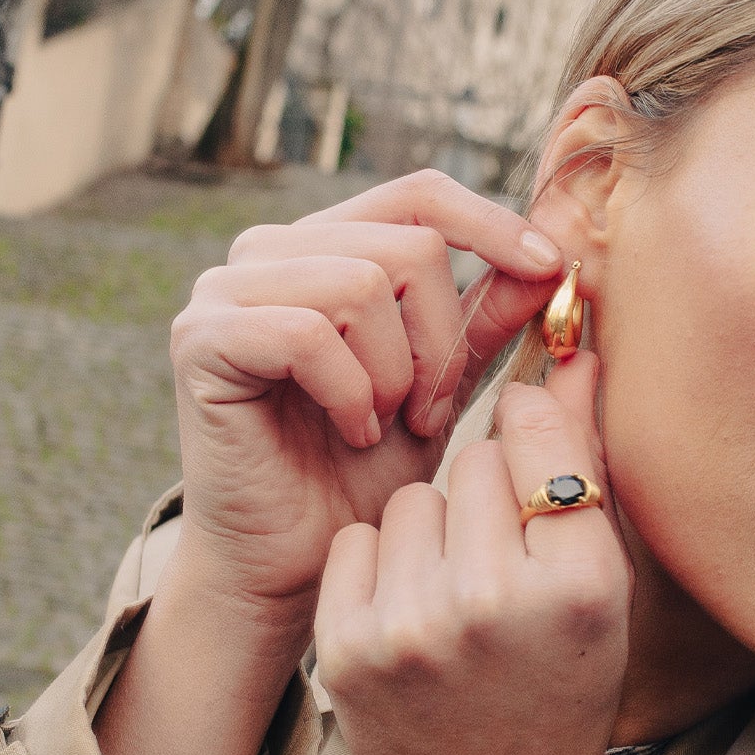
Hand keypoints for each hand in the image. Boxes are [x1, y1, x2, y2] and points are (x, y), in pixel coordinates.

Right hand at [166, 169, 563, 633]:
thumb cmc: (365, 477)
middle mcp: (270, 252)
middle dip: (443, 339)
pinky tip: (353, 433)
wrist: (298, 561)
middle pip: (406, 243)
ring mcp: (226, 290)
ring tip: (388, 425)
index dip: (491, 223)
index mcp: (328, 247)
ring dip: (397, 371)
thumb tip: (553, 258)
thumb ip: (484, 320)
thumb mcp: (443, 388)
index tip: (549, 268)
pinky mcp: (200, 338)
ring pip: (361, 284)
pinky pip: (306, 333)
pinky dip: (350, 391)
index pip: (419, 193)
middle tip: (431, 411)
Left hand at [315, 352, 631, 754]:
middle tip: (502, 560)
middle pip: (475, 461)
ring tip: (455, 595)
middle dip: (489, 493)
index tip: (535, 465)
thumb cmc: (560, 687)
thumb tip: (571, 348)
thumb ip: (583, 468)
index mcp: (577, 586)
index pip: (537, 433)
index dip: (534, 439)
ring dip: (432, 528)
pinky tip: (411, 616)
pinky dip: (382, 566)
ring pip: (413, 497)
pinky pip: (361, 541)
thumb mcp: (601, 588)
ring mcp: (410, 626)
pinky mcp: (347, 645)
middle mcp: (491, 602)